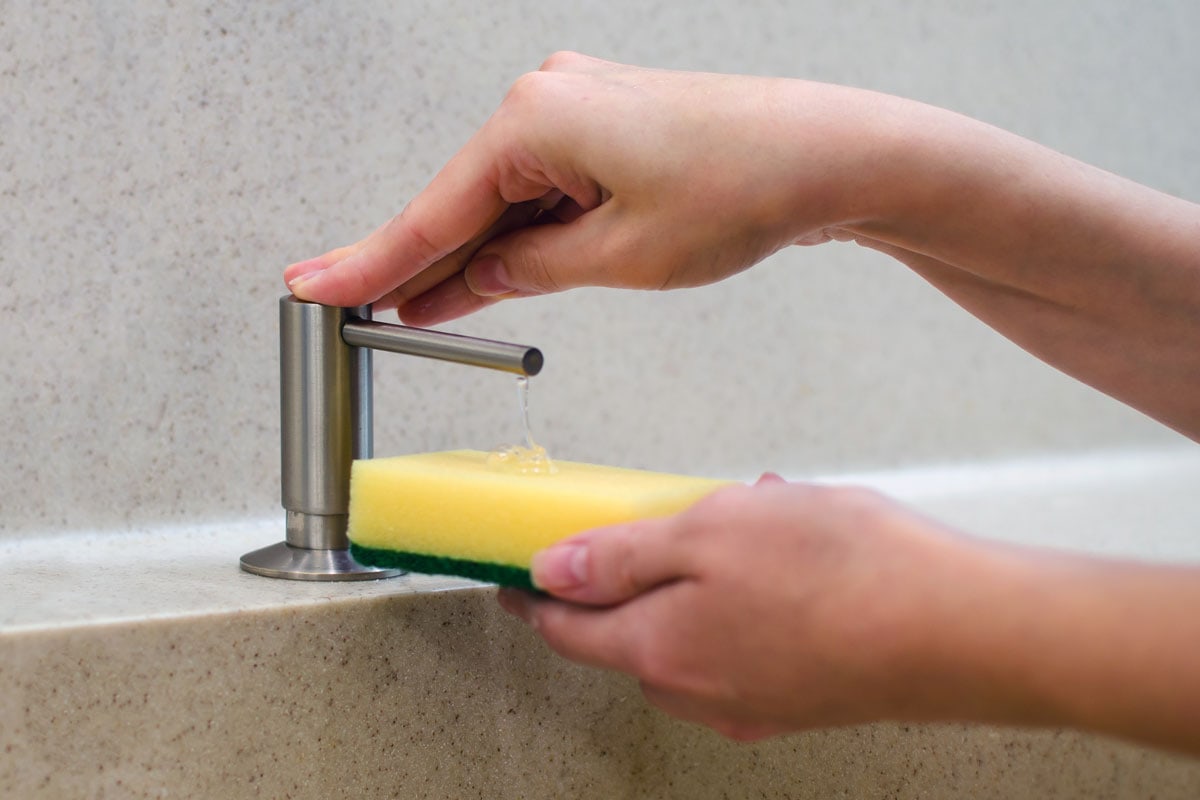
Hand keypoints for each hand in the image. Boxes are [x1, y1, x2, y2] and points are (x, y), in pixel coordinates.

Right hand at [284, 52, 896, 324]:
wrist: (827, 153)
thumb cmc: (742, 186)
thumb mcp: (621, 256)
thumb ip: (533, 269)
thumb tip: (481, 276)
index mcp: (536, 119)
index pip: (433, 210)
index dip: (371, 262)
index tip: (315, 288)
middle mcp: (547, 99)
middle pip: (461, 202)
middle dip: (416, 264)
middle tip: (354, 311)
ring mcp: (577, 111)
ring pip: (501, 200)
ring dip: (469, 257)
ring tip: (412, 309)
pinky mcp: (606, 130)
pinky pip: (541, 191)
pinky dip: (517, 237)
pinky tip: (483, 274)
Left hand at [497, 475, 978, 740]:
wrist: (961, 629)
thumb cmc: (843, 573)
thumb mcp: (708, 531)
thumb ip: (621, 557)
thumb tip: (554, 572)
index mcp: (660, 651)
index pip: (567, 630)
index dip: (535, 597)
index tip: (517, 578)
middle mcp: (701, 690)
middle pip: (630, 637)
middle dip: (627, 579)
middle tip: (640, 528)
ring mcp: (756, 699)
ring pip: (694, 635)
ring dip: (697, 582)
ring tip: (739, 526)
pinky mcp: (804, 694)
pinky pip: (748, 641)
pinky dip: (747, 599)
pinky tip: (791, 556)